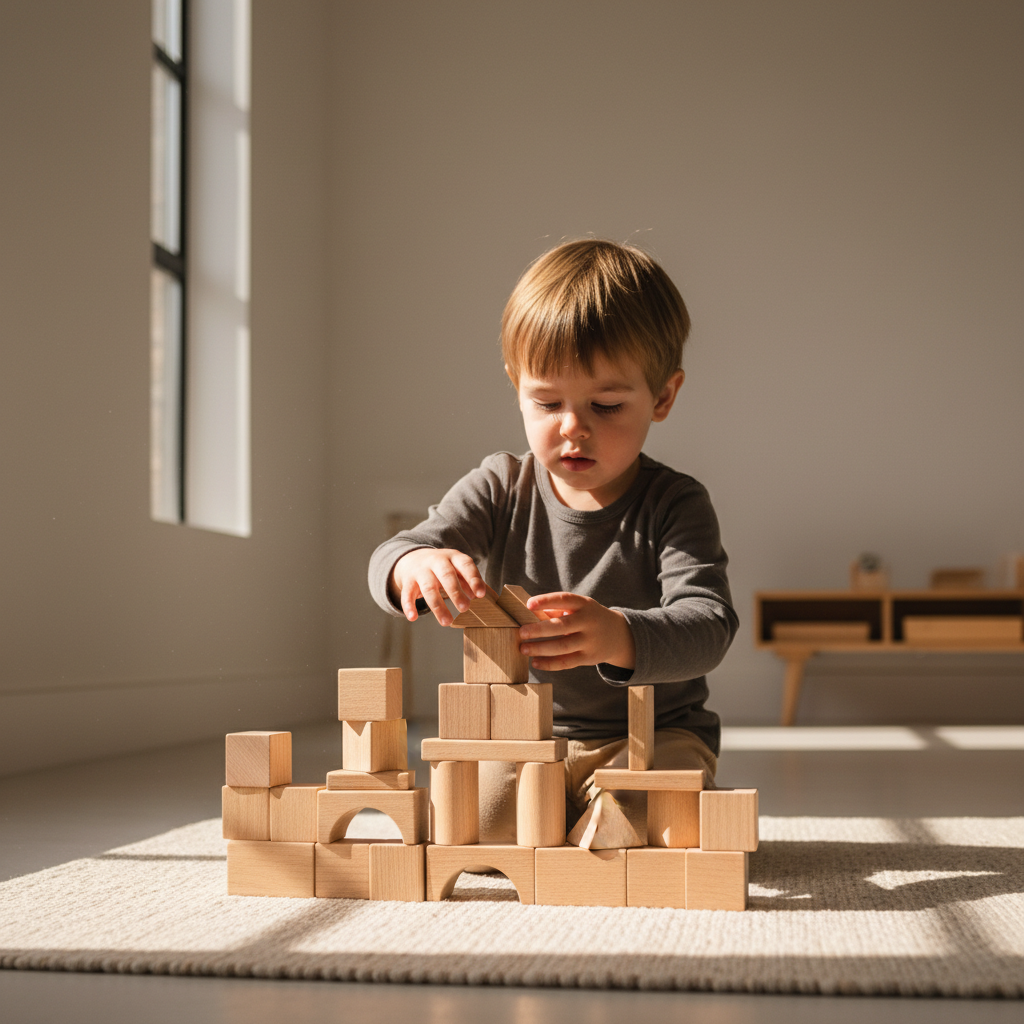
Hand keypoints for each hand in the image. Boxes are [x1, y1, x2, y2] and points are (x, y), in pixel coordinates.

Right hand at [390, 548, 485, 626]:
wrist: (413, 558)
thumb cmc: (444, 568)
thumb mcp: (459, 570)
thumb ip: (473, 582)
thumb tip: (494, 599)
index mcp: (454, 558)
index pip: (466, 565)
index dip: (473, 579)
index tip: (480, 595)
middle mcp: (437, 562)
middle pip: (446, 575)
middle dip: (455, 591)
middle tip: (465, 608)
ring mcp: (421, 571)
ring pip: (428, 588)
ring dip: (437, 605)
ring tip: (447, 622)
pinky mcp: (409, 581)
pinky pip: (407, 593)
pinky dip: (409, 605)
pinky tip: (413, 618)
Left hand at [518, 592, 635, 671]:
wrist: (618, 635)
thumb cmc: (588, 618)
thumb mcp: (579, 608)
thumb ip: (556, 610)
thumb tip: (529, 615)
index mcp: (584, 604)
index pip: (564, 599)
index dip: (546, 601)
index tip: (528, 604)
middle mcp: (588, 622)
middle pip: (562, 626)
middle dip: (539, 629)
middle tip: (521, 632)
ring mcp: (590, 641)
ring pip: (562, 646)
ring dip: (541, 649)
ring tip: (524, 649)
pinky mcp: (589, 658)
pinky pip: (567, 662)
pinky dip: (549, 664)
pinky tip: (536, 663)